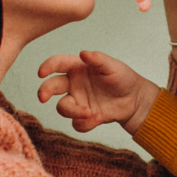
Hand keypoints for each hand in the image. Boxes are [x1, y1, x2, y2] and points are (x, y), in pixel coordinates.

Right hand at [36, 50, 157, 133]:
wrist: (134, 99)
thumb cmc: (123, 78)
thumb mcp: (113, 66)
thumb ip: (98, 59)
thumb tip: (83, 54)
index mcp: (77, 68)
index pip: (58, 64)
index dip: (48, 66)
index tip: (41, 72)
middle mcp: (73, 84)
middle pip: (51, 87)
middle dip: (44, 91)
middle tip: (43, 97)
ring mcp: (78, 101)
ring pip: (63, 108)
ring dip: (73, 111)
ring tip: (89, 112)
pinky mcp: (84, 116)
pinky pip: (76, 123)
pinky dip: (86, 123)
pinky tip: (99, 117)